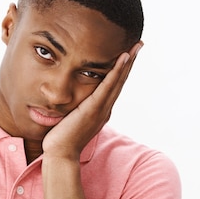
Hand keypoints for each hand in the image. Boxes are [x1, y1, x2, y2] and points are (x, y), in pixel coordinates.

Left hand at [42, 41, 142, 160]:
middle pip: (120, 81)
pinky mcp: (94, 109)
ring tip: (136, 46)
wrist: (60, 154)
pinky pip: (107, 86)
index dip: (121, 70)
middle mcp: (105, 109)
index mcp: (100, 111)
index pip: (113, 86)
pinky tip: (122, 58)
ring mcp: (101, 109)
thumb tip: (69, 101)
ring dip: (128, 62)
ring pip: (118, 81)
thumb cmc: (60, 139)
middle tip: (139, 44)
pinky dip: (116, 71)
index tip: (127, 54)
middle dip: (130, 62)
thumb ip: (73, 109)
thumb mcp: (69, 119)